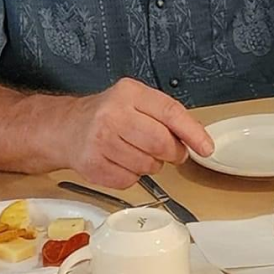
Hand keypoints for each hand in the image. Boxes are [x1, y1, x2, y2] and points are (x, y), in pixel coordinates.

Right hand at [56, 78, 214, 189]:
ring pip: (147, 166)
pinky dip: (132, 176)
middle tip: (169, 152)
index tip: (206, 147)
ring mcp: (100, 140)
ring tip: (136, 152)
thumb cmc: (108, 114)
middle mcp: (113, 114)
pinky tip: (121, 162)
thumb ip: (166, 116)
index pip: (170, 112)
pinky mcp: (93, 165)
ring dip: (150, 165)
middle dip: (172, 153)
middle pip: (161, 143)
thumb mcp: (136, 101)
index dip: (192, 133)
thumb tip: (197, 140)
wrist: (68, 128)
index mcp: (129, 93)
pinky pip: (130, 180)